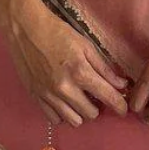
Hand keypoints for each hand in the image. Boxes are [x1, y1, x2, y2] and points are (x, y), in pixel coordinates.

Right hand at [1, 2, 130, 126]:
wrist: (25, 28)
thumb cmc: (58, 33)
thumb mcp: (86, 46)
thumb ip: (104, 69)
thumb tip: (122, 85)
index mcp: (80, 72)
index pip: (108, 98)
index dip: (120, 106)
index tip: (123, 108)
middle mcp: (65, 88)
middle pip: (91, 114)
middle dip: (98, 106)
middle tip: (94, 94)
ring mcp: (48, 95)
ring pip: (73, 121)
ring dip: (80, 112)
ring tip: (79, 99)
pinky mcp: (36, 97)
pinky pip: (54, 119)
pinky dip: (63, 114)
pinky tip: (64, 102)